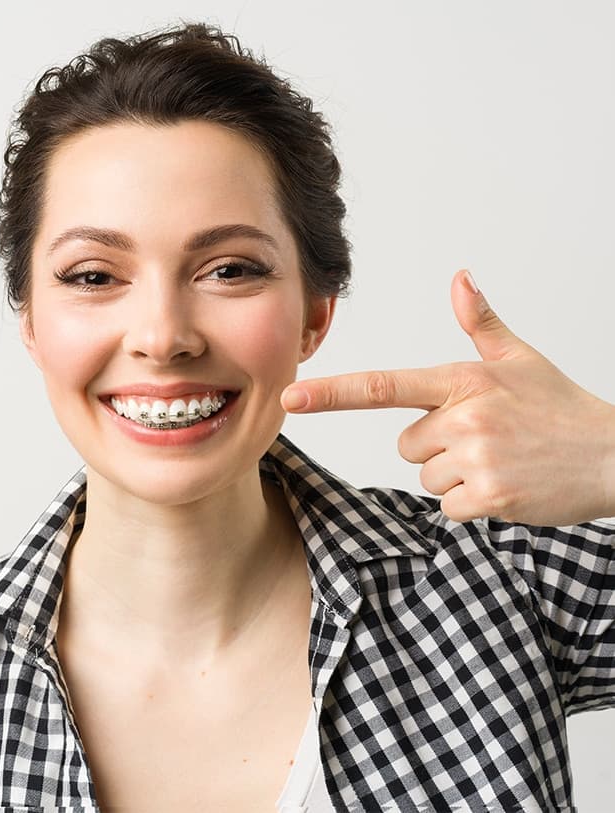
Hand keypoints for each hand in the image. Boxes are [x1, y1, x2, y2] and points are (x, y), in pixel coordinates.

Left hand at [281, 270, 614, 524]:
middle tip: (485, 440)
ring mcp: (476, 458)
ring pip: (425, 476)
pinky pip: (448, 506)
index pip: (383, 387)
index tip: (291, 399)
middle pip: (406, 445)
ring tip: (500, 461)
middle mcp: (463, 417)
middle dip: (437, 447)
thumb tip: (460, 278)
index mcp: (462, 380)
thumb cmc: (561, 407)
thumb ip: (481, 322)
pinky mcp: (489, 497)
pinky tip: (507, 485)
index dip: (333, 394)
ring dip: (455, 475)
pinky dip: (473, 503)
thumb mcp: (521, 358)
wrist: (614, 456)